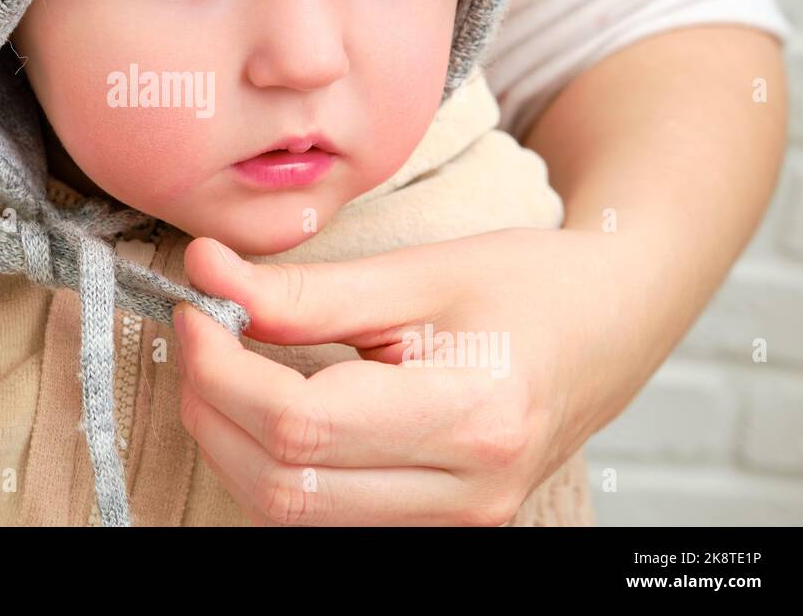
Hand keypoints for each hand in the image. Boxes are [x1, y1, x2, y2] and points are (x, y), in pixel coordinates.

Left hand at [174, 227, 631, 525]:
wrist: (605, 326)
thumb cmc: (526, 288)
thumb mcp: (417, 273)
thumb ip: (305, 290)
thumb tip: (205, 273)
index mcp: (473, 419)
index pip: (301, 422)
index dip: (222, 369)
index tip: (197, 311)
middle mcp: (467, 495)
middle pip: (284, 485)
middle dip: (212, 406)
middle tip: (199, 335)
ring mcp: (455, 526)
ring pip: (291, 514)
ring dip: (232, 442)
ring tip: (226, 367)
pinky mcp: (437, 529)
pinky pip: (321, 518)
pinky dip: (272, 466)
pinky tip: (266, 410)